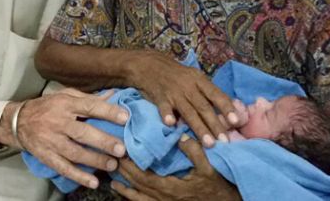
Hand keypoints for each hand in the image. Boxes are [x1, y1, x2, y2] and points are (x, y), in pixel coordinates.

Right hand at [15, 88, 128, 188]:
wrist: (18, 121)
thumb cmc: (47, 107)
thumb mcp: (65, 96)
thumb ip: (88, 98)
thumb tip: (113, 96)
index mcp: (65, 104)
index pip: (89, 107)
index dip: (108, 112)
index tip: (126, 117)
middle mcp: (58, 122)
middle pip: (82, 132)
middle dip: (103, 141)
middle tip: (121, 149)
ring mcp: (51, 141)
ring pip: (75, 152)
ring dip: (94, 160)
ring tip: (112, 165)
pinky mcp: (46, 156)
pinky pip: (63, 167)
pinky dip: (78, 176)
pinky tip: (93, 182)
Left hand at [111, 134, 240, 199]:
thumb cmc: (218, 187)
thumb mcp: (209, 167)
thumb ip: (194, 151)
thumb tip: (180, 135)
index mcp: (171, 188)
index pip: (143, 177)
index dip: (130, 167)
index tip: (121, 154)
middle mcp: (164, 200)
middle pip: (138, 187)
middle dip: (124, 175)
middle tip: (111, 161)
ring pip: (139, 199)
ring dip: (125, 190)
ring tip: (113, 181)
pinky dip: (135, 199)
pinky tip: (129, 194)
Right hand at [129, 52, 241, 146]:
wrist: (149, 65)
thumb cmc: (177, 75)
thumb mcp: (194, 78)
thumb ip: (208, 93)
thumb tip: (227, 109)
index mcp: (199, 80)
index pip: (215, 94)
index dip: (226, 107)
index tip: (237, 121)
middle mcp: (188, 86)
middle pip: (204, 107)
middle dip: (215, 124)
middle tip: (225, 141)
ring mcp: (174, 92)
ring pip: (189, 112)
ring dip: (199, 128)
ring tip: (208, 143)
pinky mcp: (159, 97)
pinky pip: (164, 107)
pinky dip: (167, 115)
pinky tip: (171, 125)